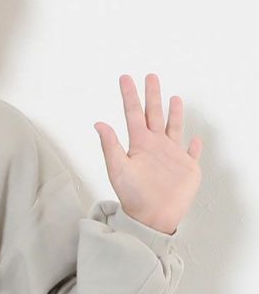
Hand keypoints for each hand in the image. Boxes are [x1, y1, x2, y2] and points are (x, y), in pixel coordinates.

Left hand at [93, 73, 201, 234]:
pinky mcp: (187, 168)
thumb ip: (110, 145)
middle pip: (154, 114)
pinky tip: (196, 138)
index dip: (130, 96)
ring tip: (174, 97)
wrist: (151, 217)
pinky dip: (195, 146)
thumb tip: (98, 123)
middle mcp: (155, 146)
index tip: (125, 78)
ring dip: (174, 113)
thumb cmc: (132, 195)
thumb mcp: (118, 168)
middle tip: (150, 76)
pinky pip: (192, 154)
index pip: (133, 113)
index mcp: (139, 143)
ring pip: (174, 128)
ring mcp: (171, 156)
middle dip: (152, 95)